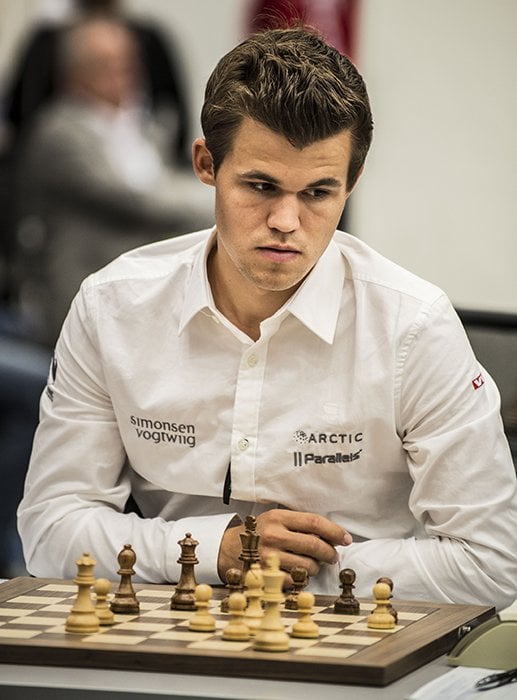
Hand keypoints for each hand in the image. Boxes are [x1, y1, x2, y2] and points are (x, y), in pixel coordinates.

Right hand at [217, 509, 351, 585]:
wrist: (228, 549)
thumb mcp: (276, 520)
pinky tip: (297, 573)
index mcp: (278, 517)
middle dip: (330, 553)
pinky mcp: (265, 576)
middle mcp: (273, 535)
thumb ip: (300, 524)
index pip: (315, 522)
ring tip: (310, 564)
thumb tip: (333, 536)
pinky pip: (295, 581)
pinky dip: (301, 579)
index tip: (346, 539)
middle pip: (315, 545)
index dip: (334, 531)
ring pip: (308, 566)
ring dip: (315, 567)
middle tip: (332, 556)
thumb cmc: (259, 533)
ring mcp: (268, 557)